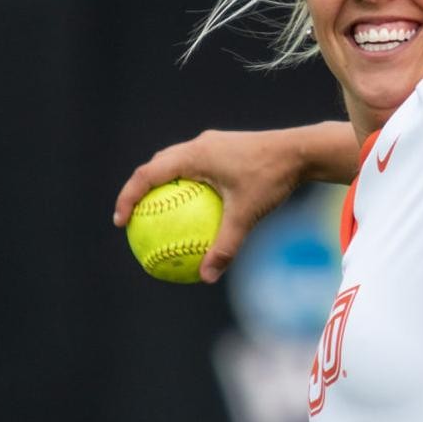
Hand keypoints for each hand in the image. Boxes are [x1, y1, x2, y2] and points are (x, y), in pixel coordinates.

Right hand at [112, 129, 306, 282]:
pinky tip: (194, 210)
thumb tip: (206, 277)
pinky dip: (185, 185)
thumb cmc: (272, 179)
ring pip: (175, 163)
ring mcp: (211, 144)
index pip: (148, 175)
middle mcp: (198, 145)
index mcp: (194, 155)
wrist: (302, 150)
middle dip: (139, 191)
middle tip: (131, 217)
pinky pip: (194, 166)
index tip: (121, 221)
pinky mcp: (223, 148)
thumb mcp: (247, 216)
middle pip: (156, 166)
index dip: (128, 197)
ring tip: (156, 213)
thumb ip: (225, 246)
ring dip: (161, 185)